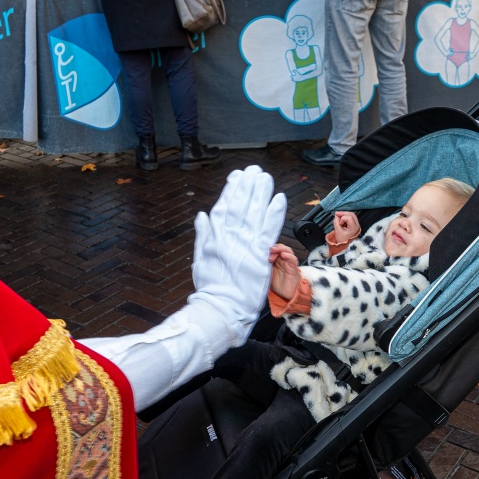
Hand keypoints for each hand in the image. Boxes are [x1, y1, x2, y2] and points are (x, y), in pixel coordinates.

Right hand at [190, 166, 286, 344]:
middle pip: (241, 204)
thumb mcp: (200, 258)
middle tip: (254, 170)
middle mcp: (231, 236)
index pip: (224, 206)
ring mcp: (246, 244)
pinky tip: (279, 198)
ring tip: (265, 177)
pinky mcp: (261, 254)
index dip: (231, 189)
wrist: (221, 309)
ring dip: (261, 192)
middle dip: (248, 185)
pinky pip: (270, 229)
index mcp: (216, 236)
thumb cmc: (211, 288)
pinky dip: (274, 212)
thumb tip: (201, 216)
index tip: (237, 176)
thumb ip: (203, 235)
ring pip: (255, 211)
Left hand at [269, 243, 300, 299]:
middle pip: (280, 248)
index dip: (270, 249)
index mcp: (276, 260)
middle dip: (275, 248)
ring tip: (275, 250)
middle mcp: (283, 260)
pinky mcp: (294, 268)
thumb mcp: (267, 273)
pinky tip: (284, 255)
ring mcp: (289, 263)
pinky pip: (293, 259)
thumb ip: (264, 265)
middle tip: (270, 251)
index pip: (274, 249)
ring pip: (288, 251)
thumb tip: (256, 259)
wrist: (286, 294)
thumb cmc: (277, 283)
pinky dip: (289, 255)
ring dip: (281, 249)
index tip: (264, 252)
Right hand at [332, 211, 360, 243]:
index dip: (342, 219)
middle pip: (351, 214)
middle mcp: (358, 225)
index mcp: (354, 227)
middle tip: (336, 214)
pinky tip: (341, 220)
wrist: (346, 248)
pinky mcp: (355, 226)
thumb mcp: (338, 232)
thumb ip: (336, 222)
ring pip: (352, 215)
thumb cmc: (342, 241)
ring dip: (344, 215)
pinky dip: (346, 218)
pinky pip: (351, 219)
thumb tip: (336, 216)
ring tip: (338, 217)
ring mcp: (357, 226)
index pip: (349, 217)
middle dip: (343, 213)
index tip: (339, 224)